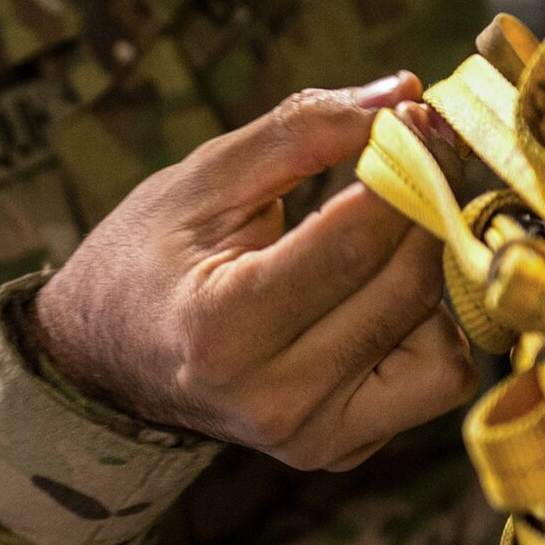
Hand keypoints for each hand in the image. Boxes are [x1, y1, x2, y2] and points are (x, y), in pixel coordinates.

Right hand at [30, 75, 476, 471]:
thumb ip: (303, 129)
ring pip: (443, 348)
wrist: (102, 361)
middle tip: (417, 157)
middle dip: (429, 209)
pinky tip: (373, 294)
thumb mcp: (204, 177)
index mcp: (223, 328)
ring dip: (429, 276)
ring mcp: (314, 438)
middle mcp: (276, 400)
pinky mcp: (343, 450)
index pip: (355, 241)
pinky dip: (424, 326)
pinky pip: (432, 381)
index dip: (406, 168)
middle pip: (408, 289)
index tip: (416, 121)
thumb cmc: (146, 256)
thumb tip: (408, 93)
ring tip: (382, 236)